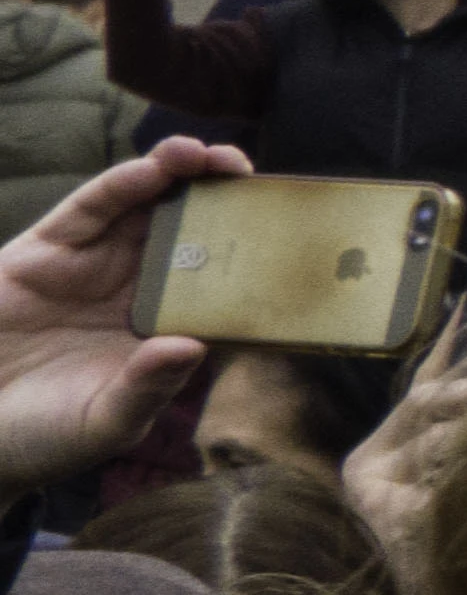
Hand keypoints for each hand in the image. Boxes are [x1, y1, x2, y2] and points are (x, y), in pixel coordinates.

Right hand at [0, 141, 236, 492]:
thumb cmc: (46, 437)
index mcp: (166, 331)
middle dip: (227, 202)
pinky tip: (152, 170)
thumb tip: (190, 347)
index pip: (223, 286)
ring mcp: (92, 268)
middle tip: (260, 177)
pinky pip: (89, 211)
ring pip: (144, 209)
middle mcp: (135, 291)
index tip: (296, 239)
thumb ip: (147, 387)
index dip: (257, 259)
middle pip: (193, 234)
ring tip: (213, 157)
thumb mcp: (106, 423)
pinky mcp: (43, 254)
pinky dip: (122, 185)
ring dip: (180, 176)